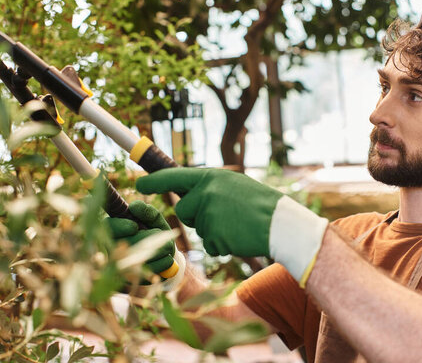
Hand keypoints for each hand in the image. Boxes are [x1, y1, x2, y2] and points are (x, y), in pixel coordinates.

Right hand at [106, 201, 185, 287]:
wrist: (166, 254)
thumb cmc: (155, 231)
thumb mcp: (154, 220)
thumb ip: (147, 212)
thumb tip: (134, 207)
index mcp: (115, 230)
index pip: (106, 228)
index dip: (118, 228)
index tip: (133, 226)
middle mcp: (113, 249)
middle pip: (120, 245)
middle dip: (142, 240)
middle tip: (159, 234)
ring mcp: (120, 266)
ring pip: (132, 261)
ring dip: (155, 252)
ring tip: (167, 247)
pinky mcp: (130, 280)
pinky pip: (142, 275)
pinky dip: (159, 266)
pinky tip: (167, 260)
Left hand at [136, 168, 327, 286]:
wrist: (282, 224)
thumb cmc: (261, 204)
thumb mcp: (235, 185)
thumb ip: (211, 188)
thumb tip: (189, 196)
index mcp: (211, 177)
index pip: (175, 176)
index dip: (155, 181)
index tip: (139, 184)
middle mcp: (205, 192)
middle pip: (184, 209)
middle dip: (197, 216)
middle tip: (224, 215)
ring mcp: (208, 214)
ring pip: (198, 228)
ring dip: (214, 231)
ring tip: (238, 224)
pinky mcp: (213, 235)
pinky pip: (210, 244)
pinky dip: (223, 245)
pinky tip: (239, 236)